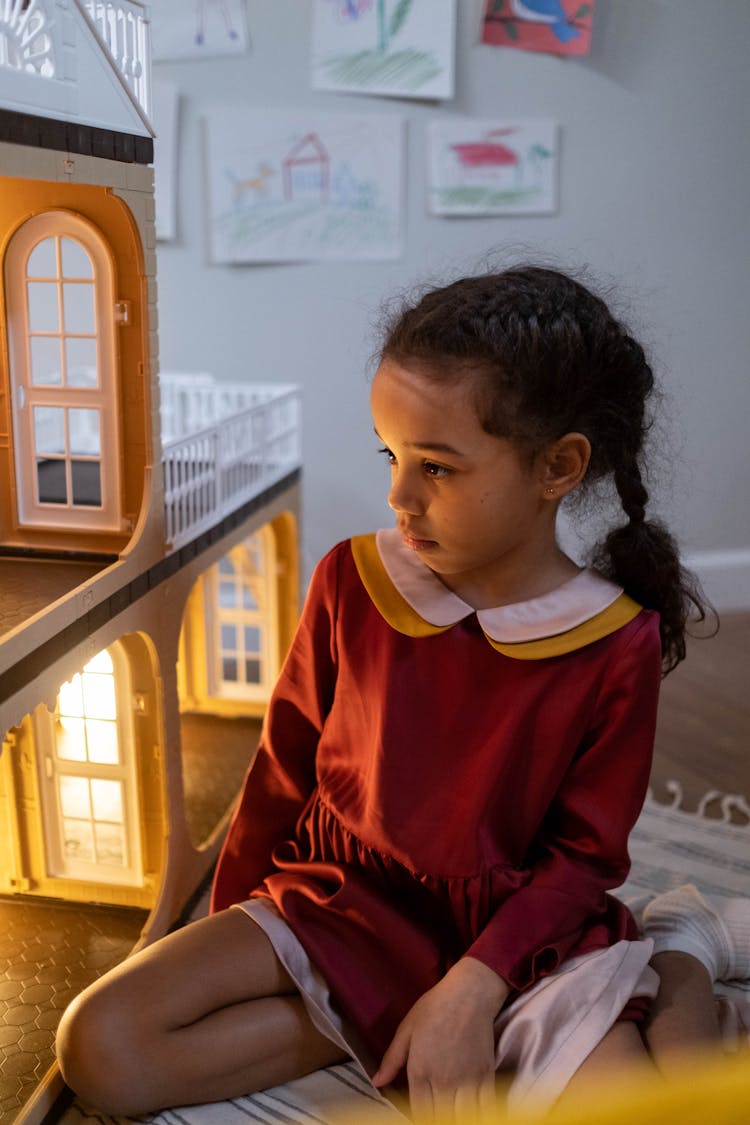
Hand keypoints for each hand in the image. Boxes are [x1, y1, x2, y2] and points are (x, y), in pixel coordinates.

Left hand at [371, 957, 508, 1121]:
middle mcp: (443, 1081)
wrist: (470, 993)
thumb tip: (377, 1082)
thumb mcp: (407, 1028)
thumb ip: (392, 1059)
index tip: (422, 1114)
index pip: (419, 1112)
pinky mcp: (486, 1075)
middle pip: (441, 1118)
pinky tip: (473, 1111)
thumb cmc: (436, 1007)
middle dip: (438, 1118)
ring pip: (463, 1116)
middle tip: (436, 1111)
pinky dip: (480, 1113)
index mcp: (420, 1071)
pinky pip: (485, 1106)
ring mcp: (467, 1080)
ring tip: (453, 1112)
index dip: (419, 1118)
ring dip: (457, 1117)